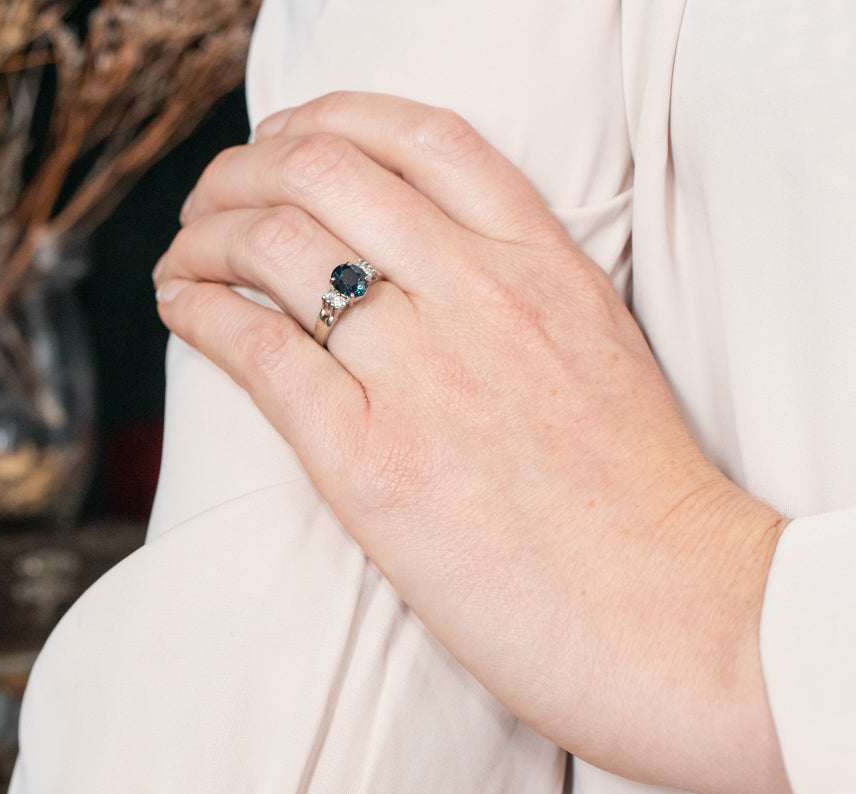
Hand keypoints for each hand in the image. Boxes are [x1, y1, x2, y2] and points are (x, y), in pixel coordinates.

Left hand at [153, 92, 795, 793]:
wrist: (670, 613)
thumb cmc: (645, 503)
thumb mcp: (604, 355)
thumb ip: (525, 294)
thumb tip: (431, 268)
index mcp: (548, 267)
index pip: (423, 137)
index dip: (334, 119)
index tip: (292, 140)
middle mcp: (483, 297)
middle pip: (326, 169)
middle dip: (246, 169)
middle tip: (219, 200)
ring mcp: (425, 373)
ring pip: (274, 244)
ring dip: (207, 234)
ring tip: (188, 257)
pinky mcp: (371, 460)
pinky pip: (257, 347)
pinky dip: (200, 309)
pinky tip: (185, 307)